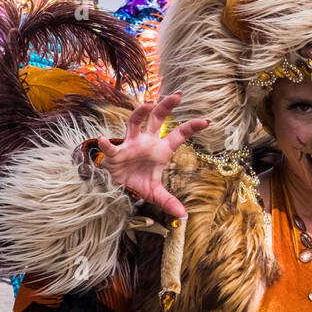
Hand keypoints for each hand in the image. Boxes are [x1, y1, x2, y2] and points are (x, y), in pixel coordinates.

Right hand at [94, 92, 209, 222]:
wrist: (118, 186)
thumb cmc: (138, 182)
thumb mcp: (155, 193)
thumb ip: (169, 202)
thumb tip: (183, 216)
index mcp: (160, 149)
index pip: (178, 134)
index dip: (192, 127)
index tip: (207, 121)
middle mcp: (147, 141)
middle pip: (157, 118)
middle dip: (167, 106)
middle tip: (179, 95)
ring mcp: (131, 144)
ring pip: (135, 122)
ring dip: (140, 113)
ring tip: (148, 104)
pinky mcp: (117, 153)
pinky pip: (112, 146)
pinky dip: (107, 144)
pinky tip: (103, 139)